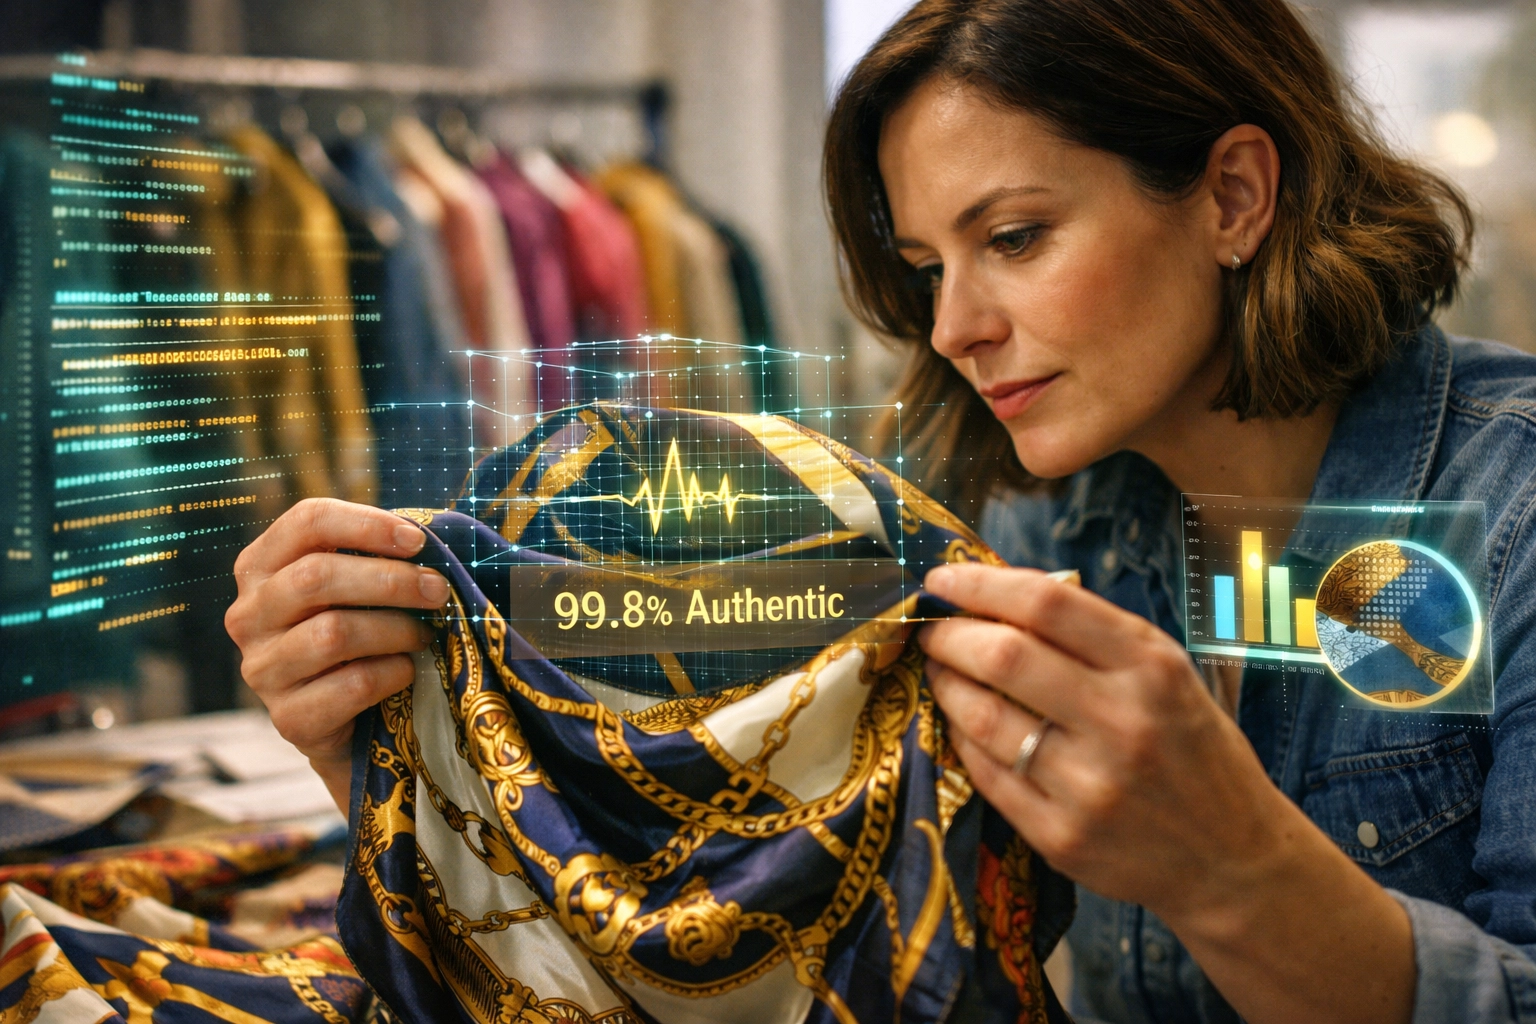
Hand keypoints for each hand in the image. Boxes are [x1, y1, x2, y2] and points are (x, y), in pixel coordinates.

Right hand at [225, 498, 447, 808]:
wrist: (349, 723)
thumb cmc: (359, 636)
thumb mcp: (356, 588)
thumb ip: (375, 556)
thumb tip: (424, 535)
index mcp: (261, 567)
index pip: (305, 522)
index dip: (366, 524)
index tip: (417, 540)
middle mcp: (248, 616)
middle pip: (315, 577)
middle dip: (390, 580)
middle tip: (437, 590)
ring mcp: (261, 670)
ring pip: (333, 633)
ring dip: (395, 629)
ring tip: (424, 635)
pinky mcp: (289, 719)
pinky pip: (352, 685)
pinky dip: (393, 673)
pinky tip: (406, 671)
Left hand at [919, 563, 1412, 1023]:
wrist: (1234, 858)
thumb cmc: (1192, 750)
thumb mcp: (1169, 674)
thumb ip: (1094, 634)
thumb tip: (998, 592)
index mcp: (1151, 668)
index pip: (1046, 605)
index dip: (980, 584)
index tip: (942, 581)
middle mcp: (1122, 723)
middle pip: (1003, 657)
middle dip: (950, 635)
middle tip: (932, 630)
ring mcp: (1090, 786)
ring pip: (982, 718)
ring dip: (946, 685)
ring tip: (940, 671)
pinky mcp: (1062, 837)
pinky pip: (986, 774)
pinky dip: (961, 739)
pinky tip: (962, 722)